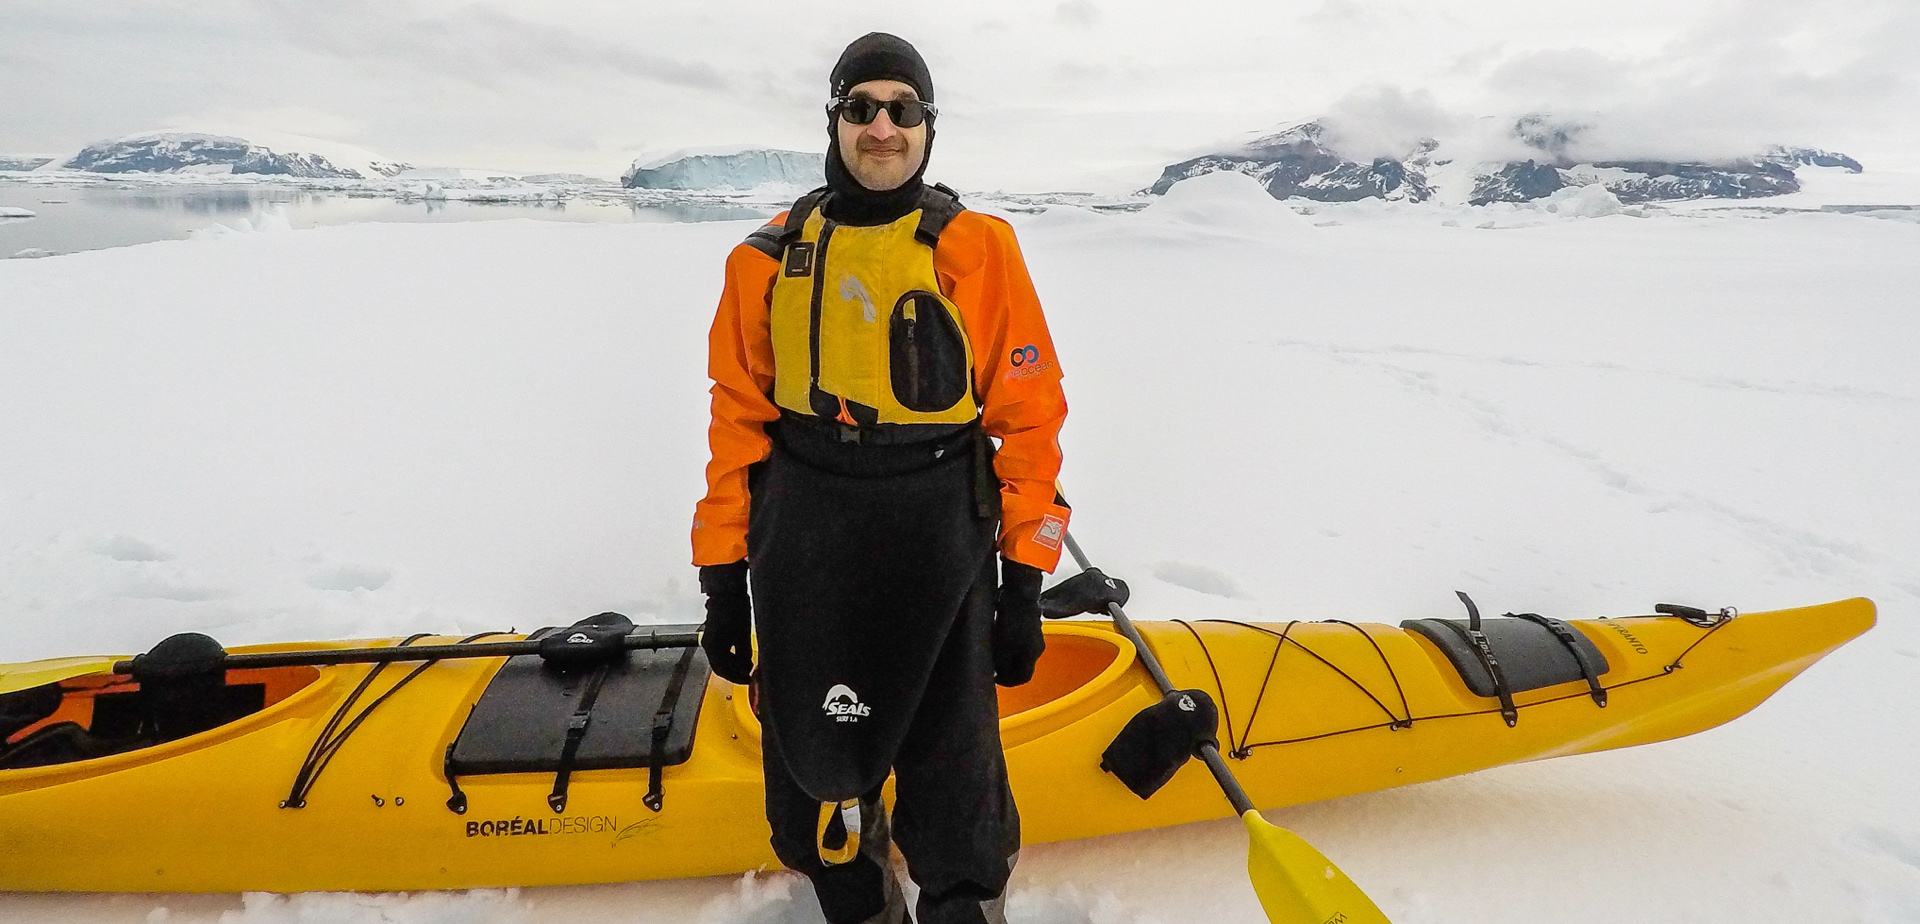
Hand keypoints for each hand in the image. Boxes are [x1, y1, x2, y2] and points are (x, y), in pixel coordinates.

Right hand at [698, 561, 752, 683]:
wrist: (727, 592)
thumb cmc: (735, 610)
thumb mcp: (743, 634)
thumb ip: (744, 653)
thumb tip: (747, 665)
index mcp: (714, 647)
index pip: (723, 670)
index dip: (736, 678)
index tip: (748, 680)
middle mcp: (708, 645)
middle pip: (721, 667)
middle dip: (735, 672)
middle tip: (749, 675)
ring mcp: (710, 639)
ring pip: (721, 659)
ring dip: (733, 665)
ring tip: (748, 665)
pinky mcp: (714, 634)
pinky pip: (721, 651)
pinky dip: (731, 656)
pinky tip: (742, 655)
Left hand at [993, 555, 1045, 686]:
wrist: (1019, 591)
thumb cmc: (1011, 619)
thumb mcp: (1002, 647)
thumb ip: (1002, 664)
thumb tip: (999, 673)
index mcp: (1032, 654)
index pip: (1023, 678)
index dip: (1007, 682)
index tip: (994, 679)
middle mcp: (1037, 646)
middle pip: (1022, 664)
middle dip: (1006, 668)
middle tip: (991, 666)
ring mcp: (1035, 633)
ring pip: (1020, 651)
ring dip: (1007, 654)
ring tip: (992, 649)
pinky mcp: (1029, 621)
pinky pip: (1019, 637)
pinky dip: (1009, 641)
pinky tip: (996, 633)